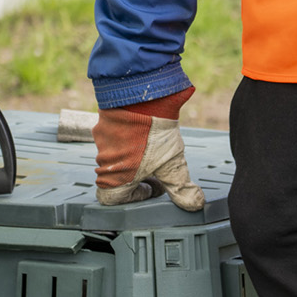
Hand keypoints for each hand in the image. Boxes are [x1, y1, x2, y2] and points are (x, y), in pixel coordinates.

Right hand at [94, 87, 205, 210]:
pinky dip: (130, 134)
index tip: (152, 186)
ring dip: (133, 154)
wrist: (143, 92)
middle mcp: (102, 159)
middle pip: (116, 175)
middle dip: (138, 174)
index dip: (133, 197)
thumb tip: (194, 203)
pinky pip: (116, 132)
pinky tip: (148, 128)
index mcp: (113, 176)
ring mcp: (102, 137)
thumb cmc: (153, 132)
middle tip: (158, 167)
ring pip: (116, 153)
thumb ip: (180, 186)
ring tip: (155, 146)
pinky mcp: (105, 118)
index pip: (112, 199)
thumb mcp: (172, 163)